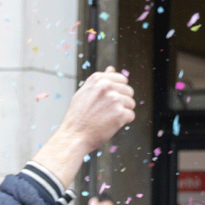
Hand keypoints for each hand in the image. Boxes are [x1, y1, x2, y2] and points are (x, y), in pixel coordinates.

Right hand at [31, 67, 135, 184]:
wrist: (73, 136)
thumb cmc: (78, 117)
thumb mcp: (85, 93)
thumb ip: (100, 81)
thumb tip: (111, 68)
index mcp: (98, 79)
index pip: (122, 79)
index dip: (118, 91)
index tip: (108, 101)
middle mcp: (107, 86)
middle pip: (129, 91)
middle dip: (122, 102)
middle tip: (107, 112)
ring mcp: (114, 99)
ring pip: (131, 103)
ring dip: (123, 112)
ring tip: (107, 118)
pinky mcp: (120, 113)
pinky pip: (131, 116)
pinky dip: (123, 122)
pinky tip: (110, 124)